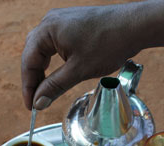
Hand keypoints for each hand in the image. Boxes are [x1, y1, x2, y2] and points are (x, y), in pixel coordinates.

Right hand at [21, 0, 163, 110]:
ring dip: (44, 70)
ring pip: (44, 49)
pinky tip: (59, 72)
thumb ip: (54, 86)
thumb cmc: (108, 44)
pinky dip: (55, 61)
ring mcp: (62, 20)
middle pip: (33, 54)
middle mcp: (50, 21)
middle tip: (38, 101)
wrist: (136, 26)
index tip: (31, 106)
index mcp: (47, 29)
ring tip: (47, 90)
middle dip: (34, 79)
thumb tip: (38, 102)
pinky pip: (56, 44)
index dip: (28, 87)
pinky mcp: (73, 23)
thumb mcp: (78, 70)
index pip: (28, 61)